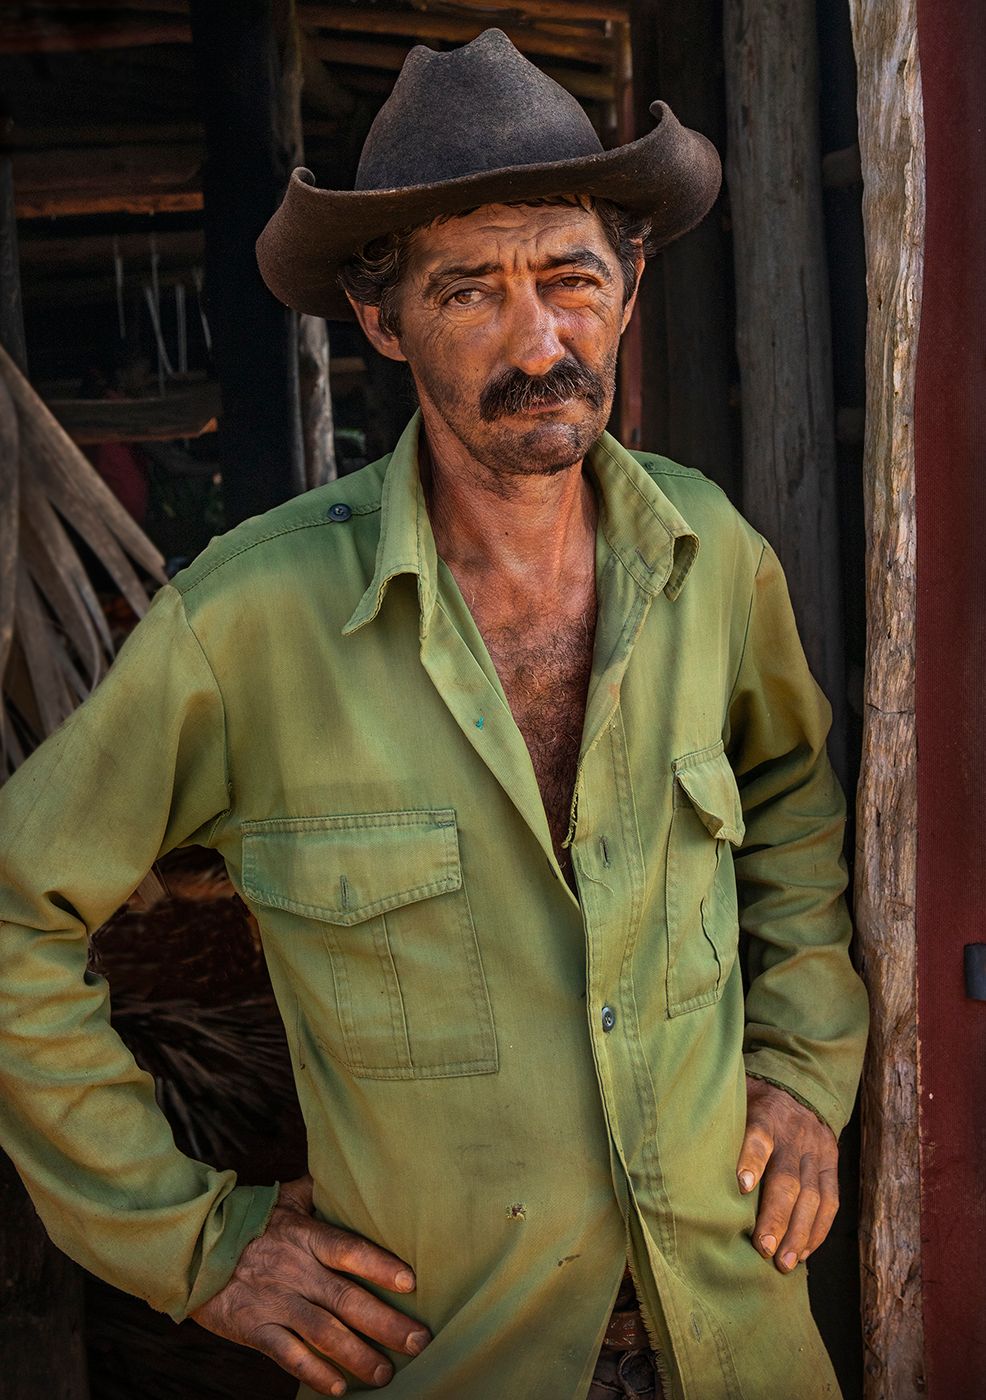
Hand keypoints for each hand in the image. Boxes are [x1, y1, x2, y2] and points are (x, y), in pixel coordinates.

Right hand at [190, 1174, 429, 1395]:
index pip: (349, 1250)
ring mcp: (274, 1300)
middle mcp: (295, 1269)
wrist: (192, 1245)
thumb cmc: (248, 1220)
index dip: (381, 1266)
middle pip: (346, 1299)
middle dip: (385, 1323)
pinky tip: (338, 1387)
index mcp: (305, 1235)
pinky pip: (287, 1354)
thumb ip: (321, 1191)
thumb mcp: (285, 1198)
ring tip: (386, 1373)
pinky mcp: (253, 1327)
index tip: (413, 1283)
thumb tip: (355, 1174)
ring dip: (357, 1356)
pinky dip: (313, 1372)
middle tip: (419, 1341)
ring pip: (323, 1332)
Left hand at [736, 1075, 838, 1273]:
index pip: (759, 1136)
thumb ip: (718, 1120)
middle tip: (764, 1248)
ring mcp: (816, 1150)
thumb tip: (678, 1147)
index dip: (751, 1160)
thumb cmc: (752, 1100)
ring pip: (813, 1195)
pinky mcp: (830, 1165)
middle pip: (788, 1178)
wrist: (799, 1086)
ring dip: (798, 1232)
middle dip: (777, 1215)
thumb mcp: (734, 1098)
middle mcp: (794, 1133)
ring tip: (784, 1263)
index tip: (742, 1187)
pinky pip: (830, 1201)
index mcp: (765, 1114)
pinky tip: (803, 1253)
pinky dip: (818, 1230)